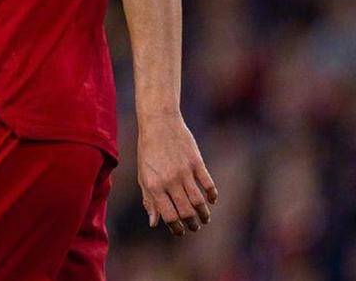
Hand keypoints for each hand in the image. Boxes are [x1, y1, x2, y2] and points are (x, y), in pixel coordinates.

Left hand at [137, 111, 217, 235]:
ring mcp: (184, 172)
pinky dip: (212, 195)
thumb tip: (154, 223)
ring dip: (204, 214)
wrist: (159, 122)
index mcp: (154, 185)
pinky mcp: (197, 162)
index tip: (180, 231)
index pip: (168, 215)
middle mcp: (170, 181)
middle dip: (192, 224)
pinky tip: (212, 200)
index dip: (176, 228)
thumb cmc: (148, 150)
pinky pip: (208, 184)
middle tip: (194, 227)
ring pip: (199, 201)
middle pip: (186, 212)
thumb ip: (149, 199)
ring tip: (204, 219)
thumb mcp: (143, 175)